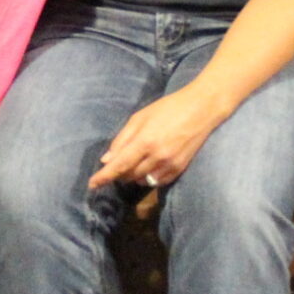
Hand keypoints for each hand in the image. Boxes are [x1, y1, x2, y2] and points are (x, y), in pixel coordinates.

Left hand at [89, 86, 231, 191]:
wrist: (201, 109)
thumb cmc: (168, 108)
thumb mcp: (140, 117)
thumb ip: (122, 139)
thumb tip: (106, 160)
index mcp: (145, 141)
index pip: (119, 165)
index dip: (104, 177)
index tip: (92, 185)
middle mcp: (157, 157)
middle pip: (129, 175)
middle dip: (119, 172)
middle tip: (118, 162)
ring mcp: (170, 165)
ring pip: (142, 181)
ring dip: (133, 175)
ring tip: (135, 161)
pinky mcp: (179, 169)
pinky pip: (157, 182)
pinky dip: (148, 177)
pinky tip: (149, 166)